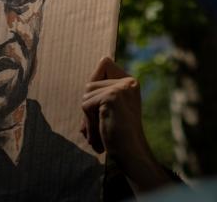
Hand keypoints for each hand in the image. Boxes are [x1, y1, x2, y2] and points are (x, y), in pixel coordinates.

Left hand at [82, 57, 176, 193]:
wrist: (130, 153)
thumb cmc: (118, 136)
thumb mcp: (110, 109)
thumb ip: (103, 90)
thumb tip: (100, 64)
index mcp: (131, 82)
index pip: (105, 63)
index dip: (96, 83)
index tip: (103, 108)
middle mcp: (129, 81)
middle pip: (91, 83)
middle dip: (89, 108)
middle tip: (100, 127)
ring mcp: (122, 87)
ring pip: (86, 94)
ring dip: (87, 118)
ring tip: (100, 133)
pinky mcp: (112, 96)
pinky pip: (85, 105)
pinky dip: (87, 123)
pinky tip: (98, 136)